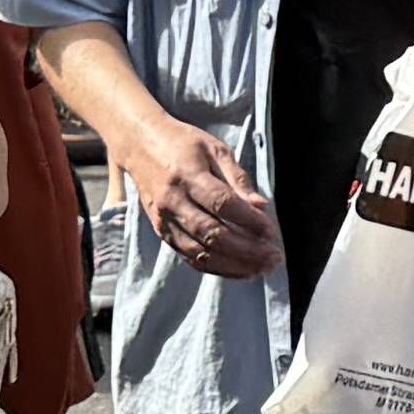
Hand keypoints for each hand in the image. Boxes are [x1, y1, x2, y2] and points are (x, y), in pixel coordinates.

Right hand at [125, 110, 282, 279]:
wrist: (139, 145)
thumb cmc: (182, 143)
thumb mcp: (214, 149)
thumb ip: (238, 178)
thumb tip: (262, 206)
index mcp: (188, 175)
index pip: (223, 204)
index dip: (249, 221)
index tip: (271, 231)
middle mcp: (173, 201)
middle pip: (212, 234)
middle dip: (247, 250)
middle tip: (273, 257)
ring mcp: (164, 220)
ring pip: (200, 253)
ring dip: (234, 265)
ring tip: (260, 269)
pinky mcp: (161, 232)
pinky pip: (189, 257)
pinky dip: (216, 268)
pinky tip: (238, 270)